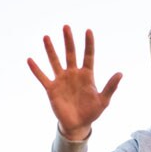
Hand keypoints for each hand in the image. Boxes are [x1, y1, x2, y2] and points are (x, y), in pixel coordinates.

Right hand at [27, 25, 122, 139]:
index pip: (88, 56)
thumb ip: (110, 86)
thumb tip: (120, 73)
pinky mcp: (52, 89)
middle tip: (66, 27)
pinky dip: (36, 69)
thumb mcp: (103, 100)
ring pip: (55, 62)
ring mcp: (62, 80)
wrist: (78, 124)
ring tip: (46, 37)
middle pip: (70, 54)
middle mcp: (73, 74)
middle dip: (68, 41)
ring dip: (51, 50)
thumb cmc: (92, 112)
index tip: (88, 31)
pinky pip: (42, 77)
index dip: (89, 44)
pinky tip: (30, 60)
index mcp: (87, 76)